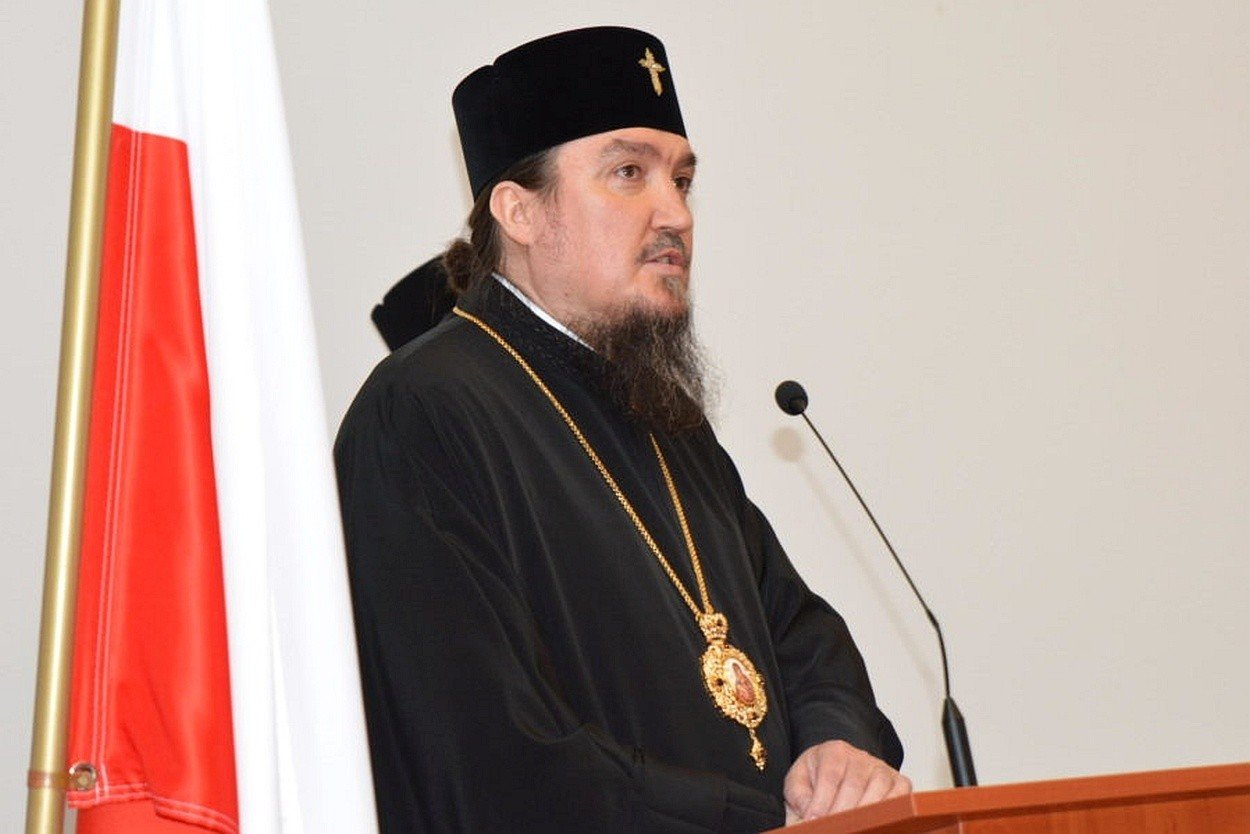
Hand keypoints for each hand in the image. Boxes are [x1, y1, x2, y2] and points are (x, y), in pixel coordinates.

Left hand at [783, 740, 910, 821]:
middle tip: (833, 828)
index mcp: (833, 751)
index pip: (830, 776)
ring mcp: (881, 768)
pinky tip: (876, 823)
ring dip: (865, 814)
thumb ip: (799, 797)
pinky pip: (900, 796)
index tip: (814, 820)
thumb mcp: (799, 781)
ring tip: (853, 828)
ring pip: (878, 791)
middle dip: (842, 812)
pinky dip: (891, 811)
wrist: (838, 768)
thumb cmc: (817, 776)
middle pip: (854, 785)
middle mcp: (860, 757)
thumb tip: (808, 817)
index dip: (822, 801)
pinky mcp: (898, 781)